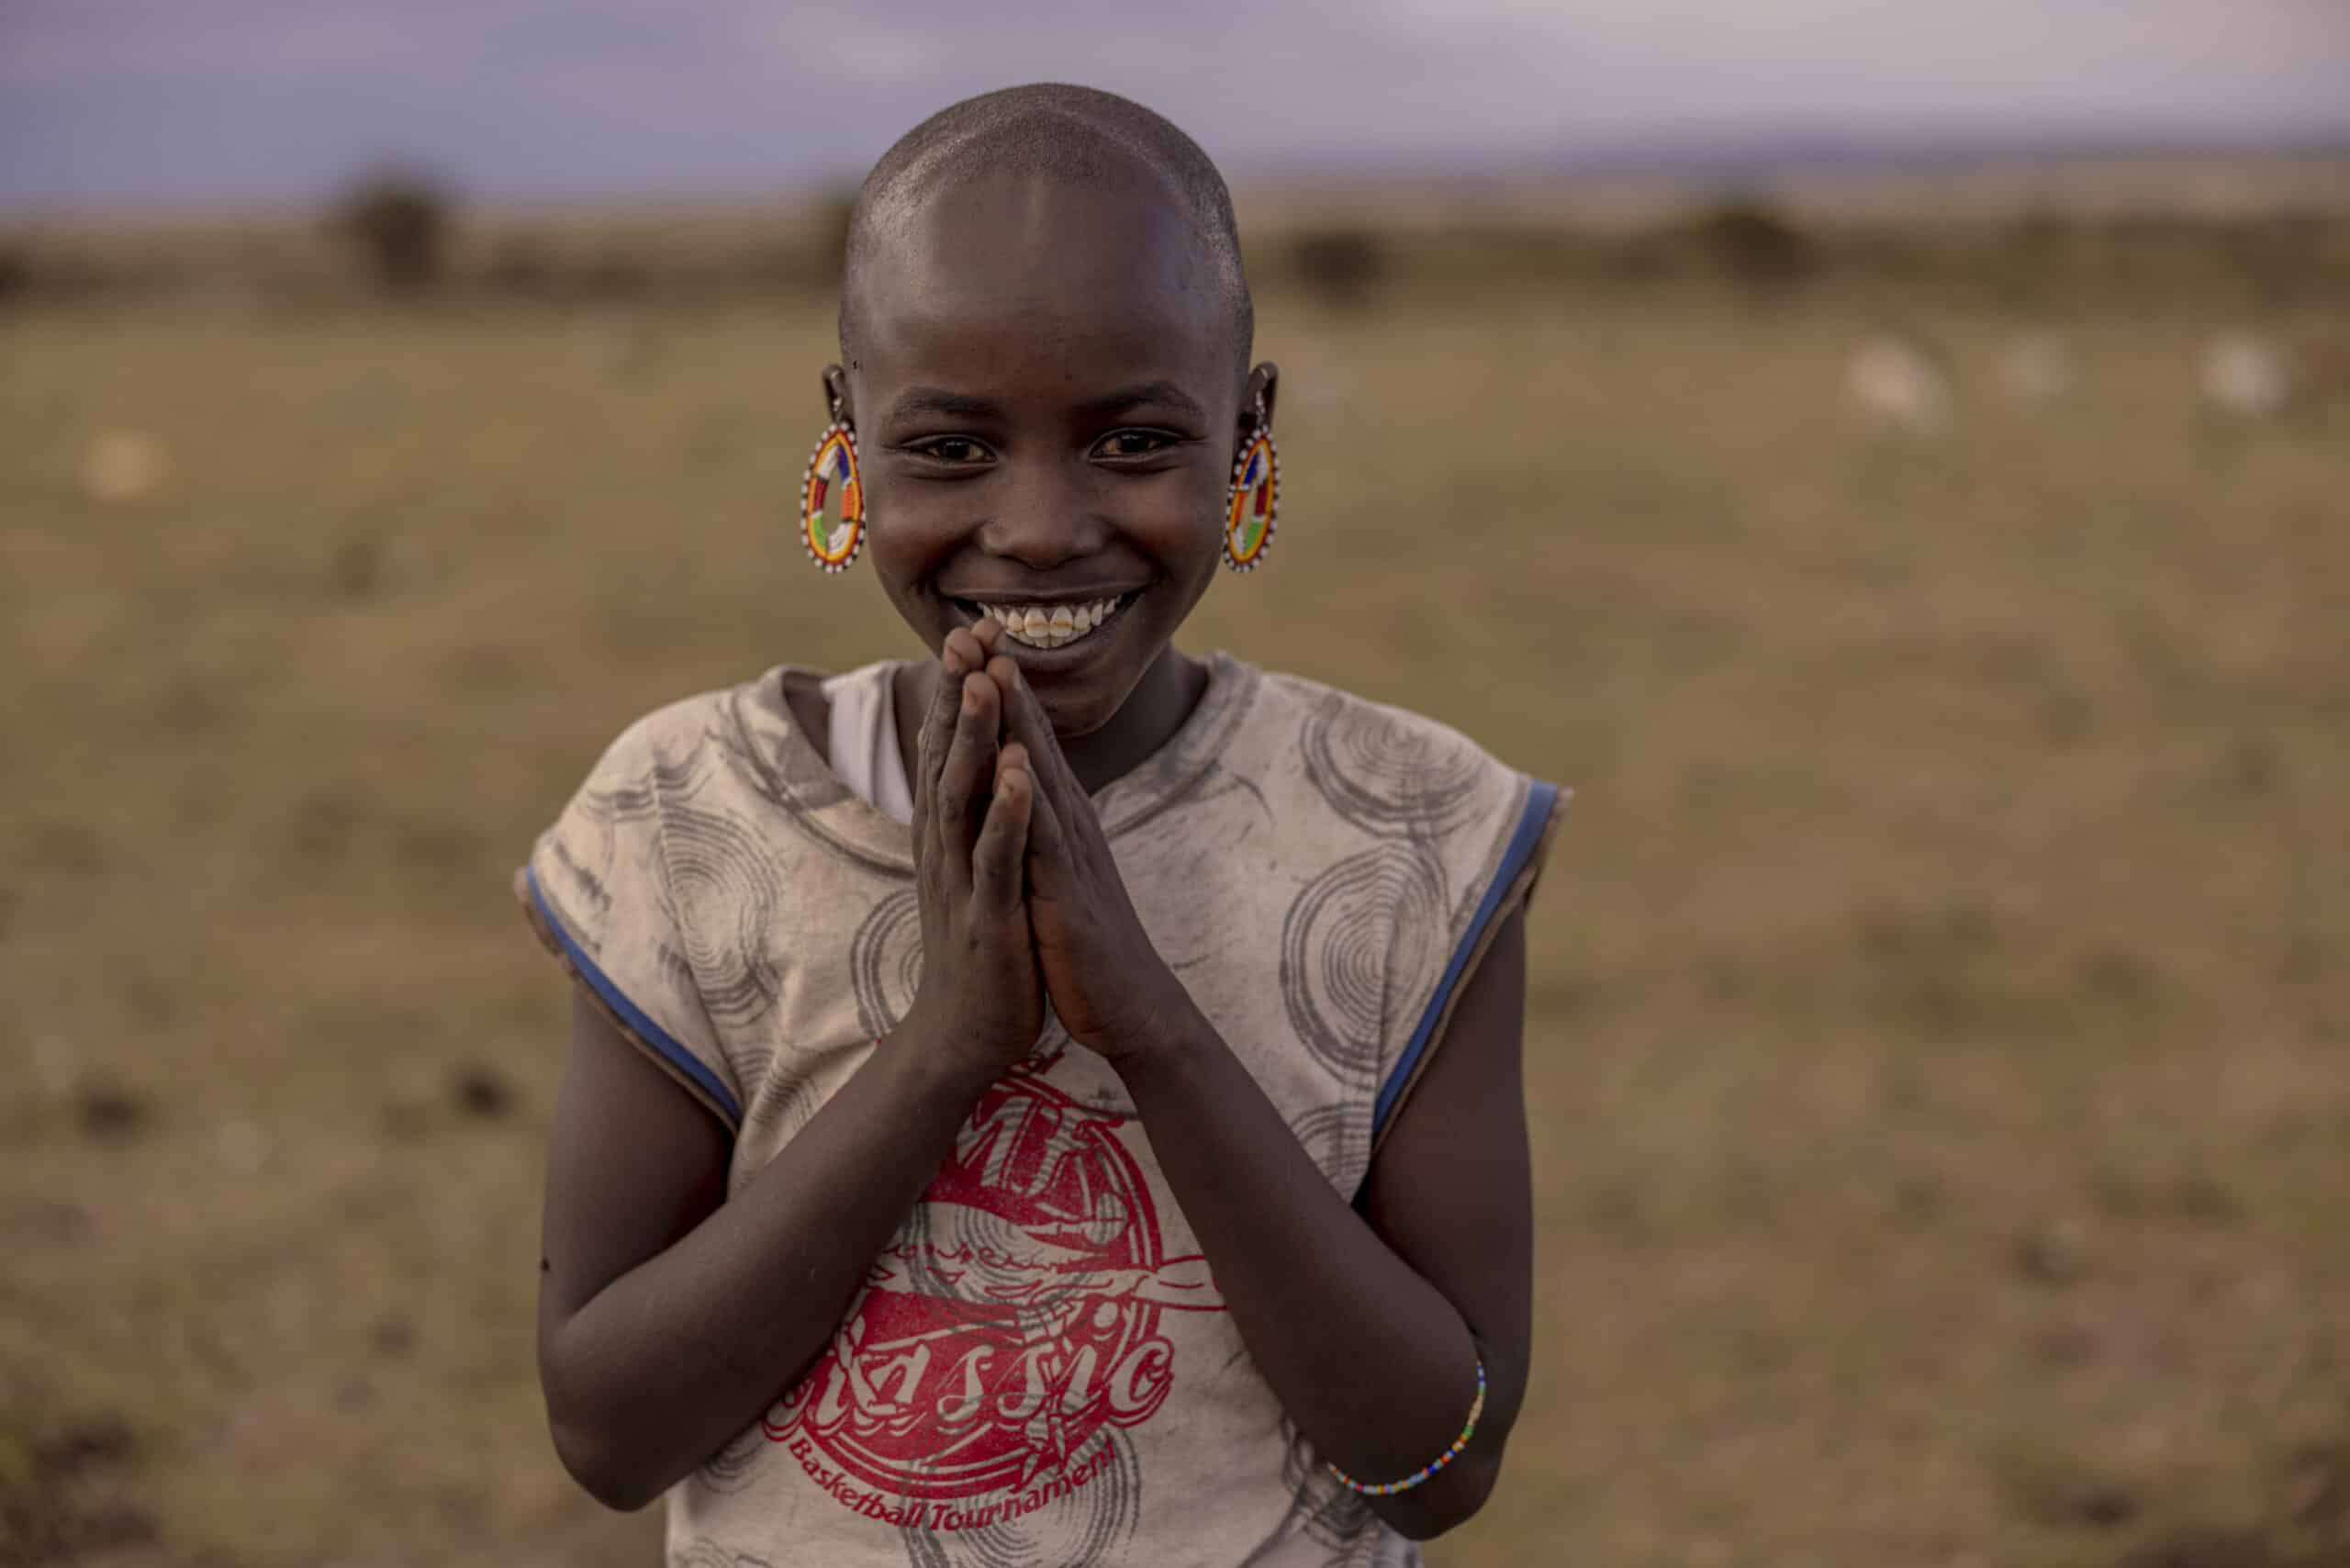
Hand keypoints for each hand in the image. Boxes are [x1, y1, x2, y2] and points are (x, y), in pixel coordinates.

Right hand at [897, 626, 1043, 1073]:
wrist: (965, 1037)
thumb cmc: (980, 948)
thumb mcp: (974, 873)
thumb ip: (972, 820)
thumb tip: (976, 767)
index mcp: (947, 835)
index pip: (947, 749)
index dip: (956, 690)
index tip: (970, 631)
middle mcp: (945, 848)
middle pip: (945, 757)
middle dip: (956, 694)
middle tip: (964, 631)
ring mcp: (962, 881)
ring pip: (962, 797)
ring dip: (972, 738)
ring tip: (984, 682)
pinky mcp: (986, 918)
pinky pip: (995, 858)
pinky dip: (1005, 812)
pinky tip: (1016, 774)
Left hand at [984, 648, 1192, 1063]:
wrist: (1130, 1008)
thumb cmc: (1087, 944)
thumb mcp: (1057, 875)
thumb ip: (1042, 830)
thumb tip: (1025, 792)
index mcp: (1060, 821)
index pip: (1025, 743)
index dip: (998, 692)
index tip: (971, 642)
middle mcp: (1069, 824)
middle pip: (1032, 740)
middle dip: (1002, 683)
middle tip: (976, 625)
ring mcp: (1072, 855)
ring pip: (1038, 776)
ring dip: (1015, 722)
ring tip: (991, 669)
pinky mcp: (1068, 893)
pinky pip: (1045, 839)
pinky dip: (1029, 798)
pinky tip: (1015, 763)